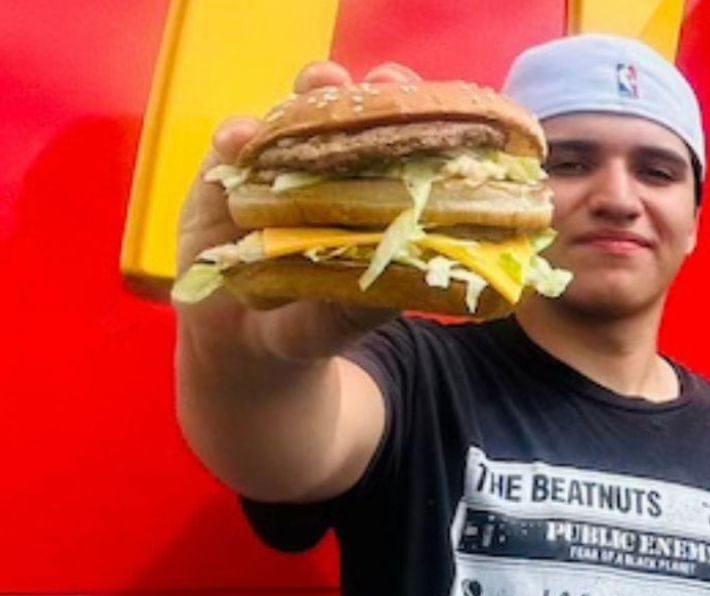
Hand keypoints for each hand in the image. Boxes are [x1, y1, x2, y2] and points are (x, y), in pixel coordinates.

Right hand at [175, 61, 421, 360]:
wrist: (242, 343)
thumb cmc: (309, 322)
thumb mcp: (345, 318)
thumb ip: (372, 299)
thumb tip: (414, 277)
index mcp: (367, 193)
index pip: (394, 145)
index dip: (413, 121)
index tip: (432, 113)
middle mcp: (324, 171)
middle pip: (346, 116)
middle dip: (368, 94)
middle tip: (383, 83)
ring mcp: (274, 168)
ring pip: (291, 118)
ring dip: (306, 97)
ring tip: (320, 84)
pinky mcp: (224, 177)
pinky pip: (230, 148)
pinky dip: (236, 139)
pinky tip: (239, 140)